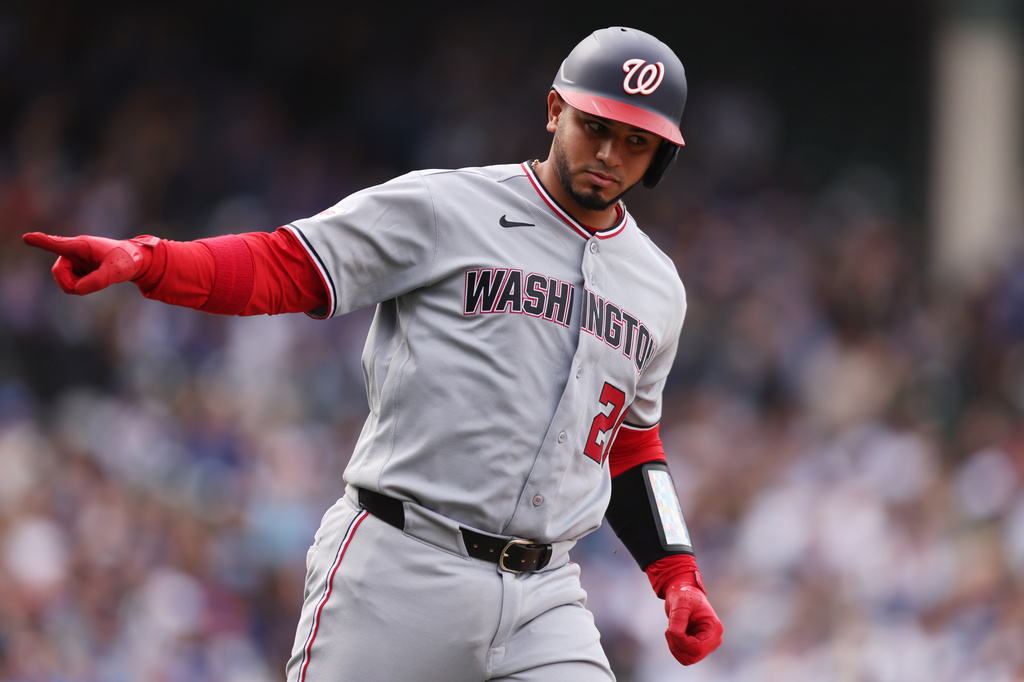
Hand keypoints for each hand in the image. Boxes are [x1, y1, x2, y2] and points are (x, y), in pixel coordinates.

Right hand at [22, 232, 153, 294]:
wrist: (133, 261)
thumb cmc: (125, 261)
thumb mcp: (115, 273)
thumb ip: (98, 281)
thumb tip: (77, 290)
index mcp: (81, 246)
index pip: (58, 244)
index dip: (41, 241)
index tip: (26, 237)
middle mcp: (72, 251)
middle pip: (59, 273)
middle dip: (71, 283)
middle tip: (93, 283)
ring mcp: (72, 260)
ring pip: (63, 281)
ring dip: (77, 285)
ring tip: (97, 277)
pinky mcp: (74, 268)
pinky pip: (70, 284)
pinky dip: (80, 286)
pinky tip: (93, 278)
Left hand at [663, 582, 723, 664]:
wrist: (685, 595)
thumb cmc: (685, 595)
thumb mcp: (680, 602)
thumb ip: (678, 617)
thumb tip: (675, 634)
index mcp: (715, 629)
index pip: (698, 648)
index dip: (681, 642)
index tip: (670, 628)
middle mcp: (714, 640)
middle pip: (693, 656)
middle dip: (676, 645)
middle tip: (668, 629)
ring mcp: (707, 646)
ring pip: (688, 659)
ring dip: (674, 647)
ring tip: (670, 630)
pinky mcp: (699, 648)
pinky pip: (686, 658)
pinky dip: (676, 649)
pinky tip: (674, 635)